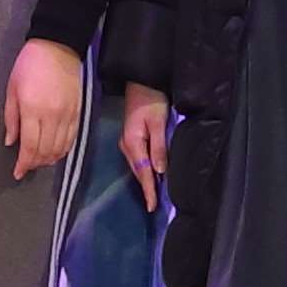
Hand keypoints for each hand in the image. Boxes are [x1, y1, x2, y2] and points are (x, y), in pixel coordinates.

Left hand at [4, 38, 84, 178]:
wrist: (57, 47)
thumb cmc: (28, 66)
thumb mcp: (12, 90)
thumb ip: (11, 118)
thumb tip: (11, 142)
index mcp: (33, 111)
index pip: (30, 146)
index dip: (23, 163)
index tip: (17, 172)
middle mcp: (52, 116)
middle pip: (46, 151)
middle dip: (35, 163)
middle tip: (26, 167)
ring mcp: (67, 115)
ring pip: (60, 147)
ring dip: (49, 159)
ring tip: (40, 162)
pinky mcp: (78, 112)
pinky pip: (72, 138)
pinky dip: (64, 149)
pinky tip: (56, 153)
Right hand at [121, 86, 172, 210]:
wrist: (141, 80)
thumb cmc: (151, 99)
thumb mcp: (158, 122)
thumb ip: (159, 147)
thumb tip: (160, 171)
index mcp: (132, 143)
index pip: (143, 172)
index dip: (149, 190)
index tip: (152, 206)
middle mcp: (126, 144)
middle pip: (138, 171)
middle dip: (146, 188)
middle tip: (154, 205)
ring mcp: (127, 141)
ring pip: (137, 165)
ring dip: (145, 179)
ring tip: (154, 194)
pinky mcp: (131, 136)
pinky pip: (138, 157)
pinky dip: (144, 168)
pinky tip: (151, 173)